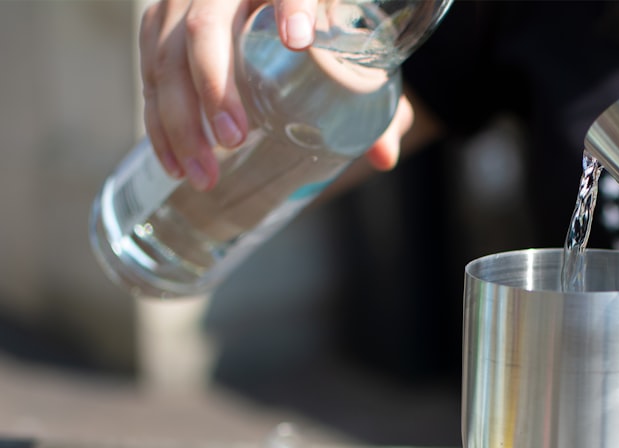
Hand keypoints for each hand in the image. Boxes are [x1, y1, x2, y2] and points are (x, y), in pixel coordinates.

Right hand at [139, 0, 406, 191]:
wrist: (290, 16)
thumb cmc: (328, 42)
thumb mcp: (356, 65)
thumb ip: (377, 108)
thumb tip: (384, 159)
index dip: (291, 5)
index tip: (300, 41)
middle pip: (207, 27)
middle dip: (213, 87)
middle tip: (234, 141)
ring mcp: (191, 0)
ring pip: (166, 50)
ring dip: (176, 118)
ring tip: (202, 174)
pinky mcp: (165, 21)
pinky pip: (148, 65)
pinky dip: (156, 118)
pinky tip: (173, 161)